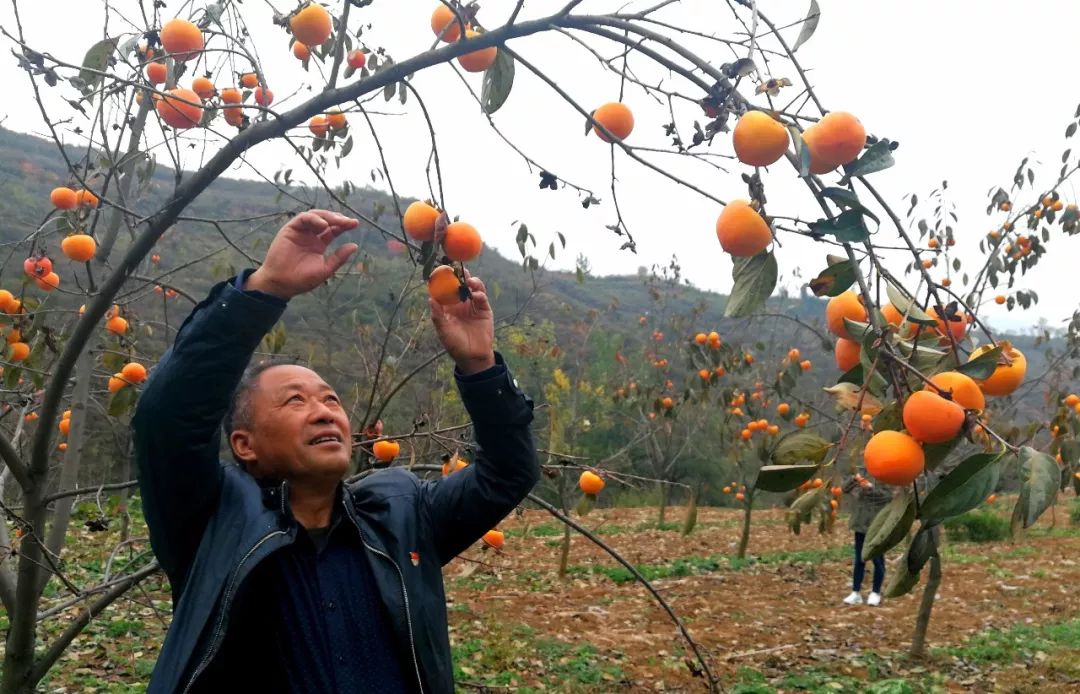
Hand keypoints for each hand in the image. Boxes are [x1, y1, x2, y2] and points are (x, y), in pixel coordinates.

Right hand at [244, 210, 358, 299]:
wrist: (281, 284)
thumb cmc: (302, 279)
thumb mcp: (325, 269)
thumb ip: (339, 257)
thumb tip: (355, 246)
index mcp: (319, 244)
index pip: (333, 230)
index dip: (344, 225)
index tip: (355, 224)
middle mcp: (310, 235)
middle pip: (326, 220)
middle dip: (339, 219)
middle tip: (350, 222)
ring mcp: (300, 231)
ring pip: (316, 216)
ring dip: (328, 217)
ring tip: (340, 221)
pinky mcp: (290, 229)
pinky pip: (303, 219)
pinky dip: (314, 219)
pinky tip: (324, 225)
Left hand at [430, 274, 494, 375]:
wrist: (473, 356)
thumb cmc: (455, 345)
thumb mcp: (443, 331)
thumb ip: (438, 316)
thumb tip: (430, 299)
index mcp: (449, 308)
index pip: (446, 290)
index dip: (444, 281)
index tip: (441, 271)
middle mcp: (461, 304)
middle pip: (461, 286)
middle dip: (460, 276)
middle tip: (458, 270)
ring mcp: (473, 306)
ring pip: (473, 288)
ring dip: (472, 282)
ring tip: (469, 281)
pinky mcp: (484, 310)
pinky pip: (482, 298)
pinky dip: (479, 294)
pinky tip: (476, 295)